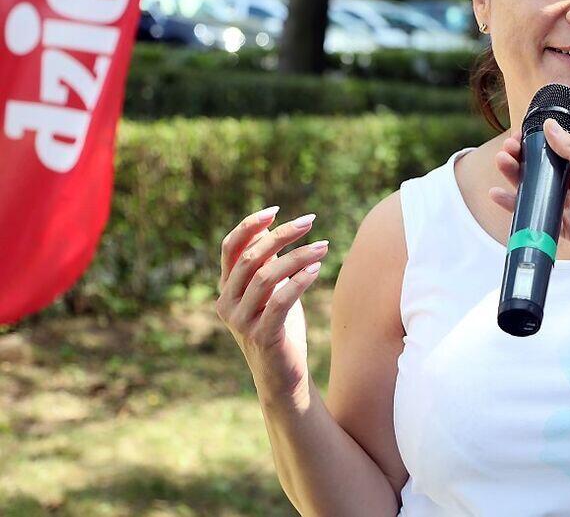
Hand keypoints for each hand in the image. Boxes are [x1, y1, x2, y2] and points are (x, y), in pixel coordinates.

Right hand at [215, 206, 328, 402]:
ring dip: (298, 256)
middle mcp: (227, 303)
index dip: (249, 225)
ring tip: (324, 246)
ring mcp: (241, 321)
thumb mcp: (271, 292)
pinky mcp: (262, 336)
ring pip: (266, 276)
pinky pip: (279, 301)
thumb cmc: (281, 328)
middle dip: (282, 235)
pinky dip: (299, 281)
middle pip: (251, 257)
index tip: (276, 211)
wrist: (283, 377)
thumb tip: (272, 228)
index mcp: (227, 289)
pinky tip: (318, 269)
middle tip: (310, 221)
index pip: (229, 248)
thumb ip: (267, 265)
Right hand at [490, 119, 569, 279]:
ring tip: (502, 163)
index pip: (560, 149)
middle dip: (523, 158)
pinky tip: (501, 196)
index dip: (539, 142)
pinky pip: (540, 217)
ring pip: (539, 191)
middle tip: (507, 149)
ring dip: (518, 178)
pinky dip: (519, 208)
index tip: (520, 134)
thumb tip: (549, 128)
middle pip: (545, 169)